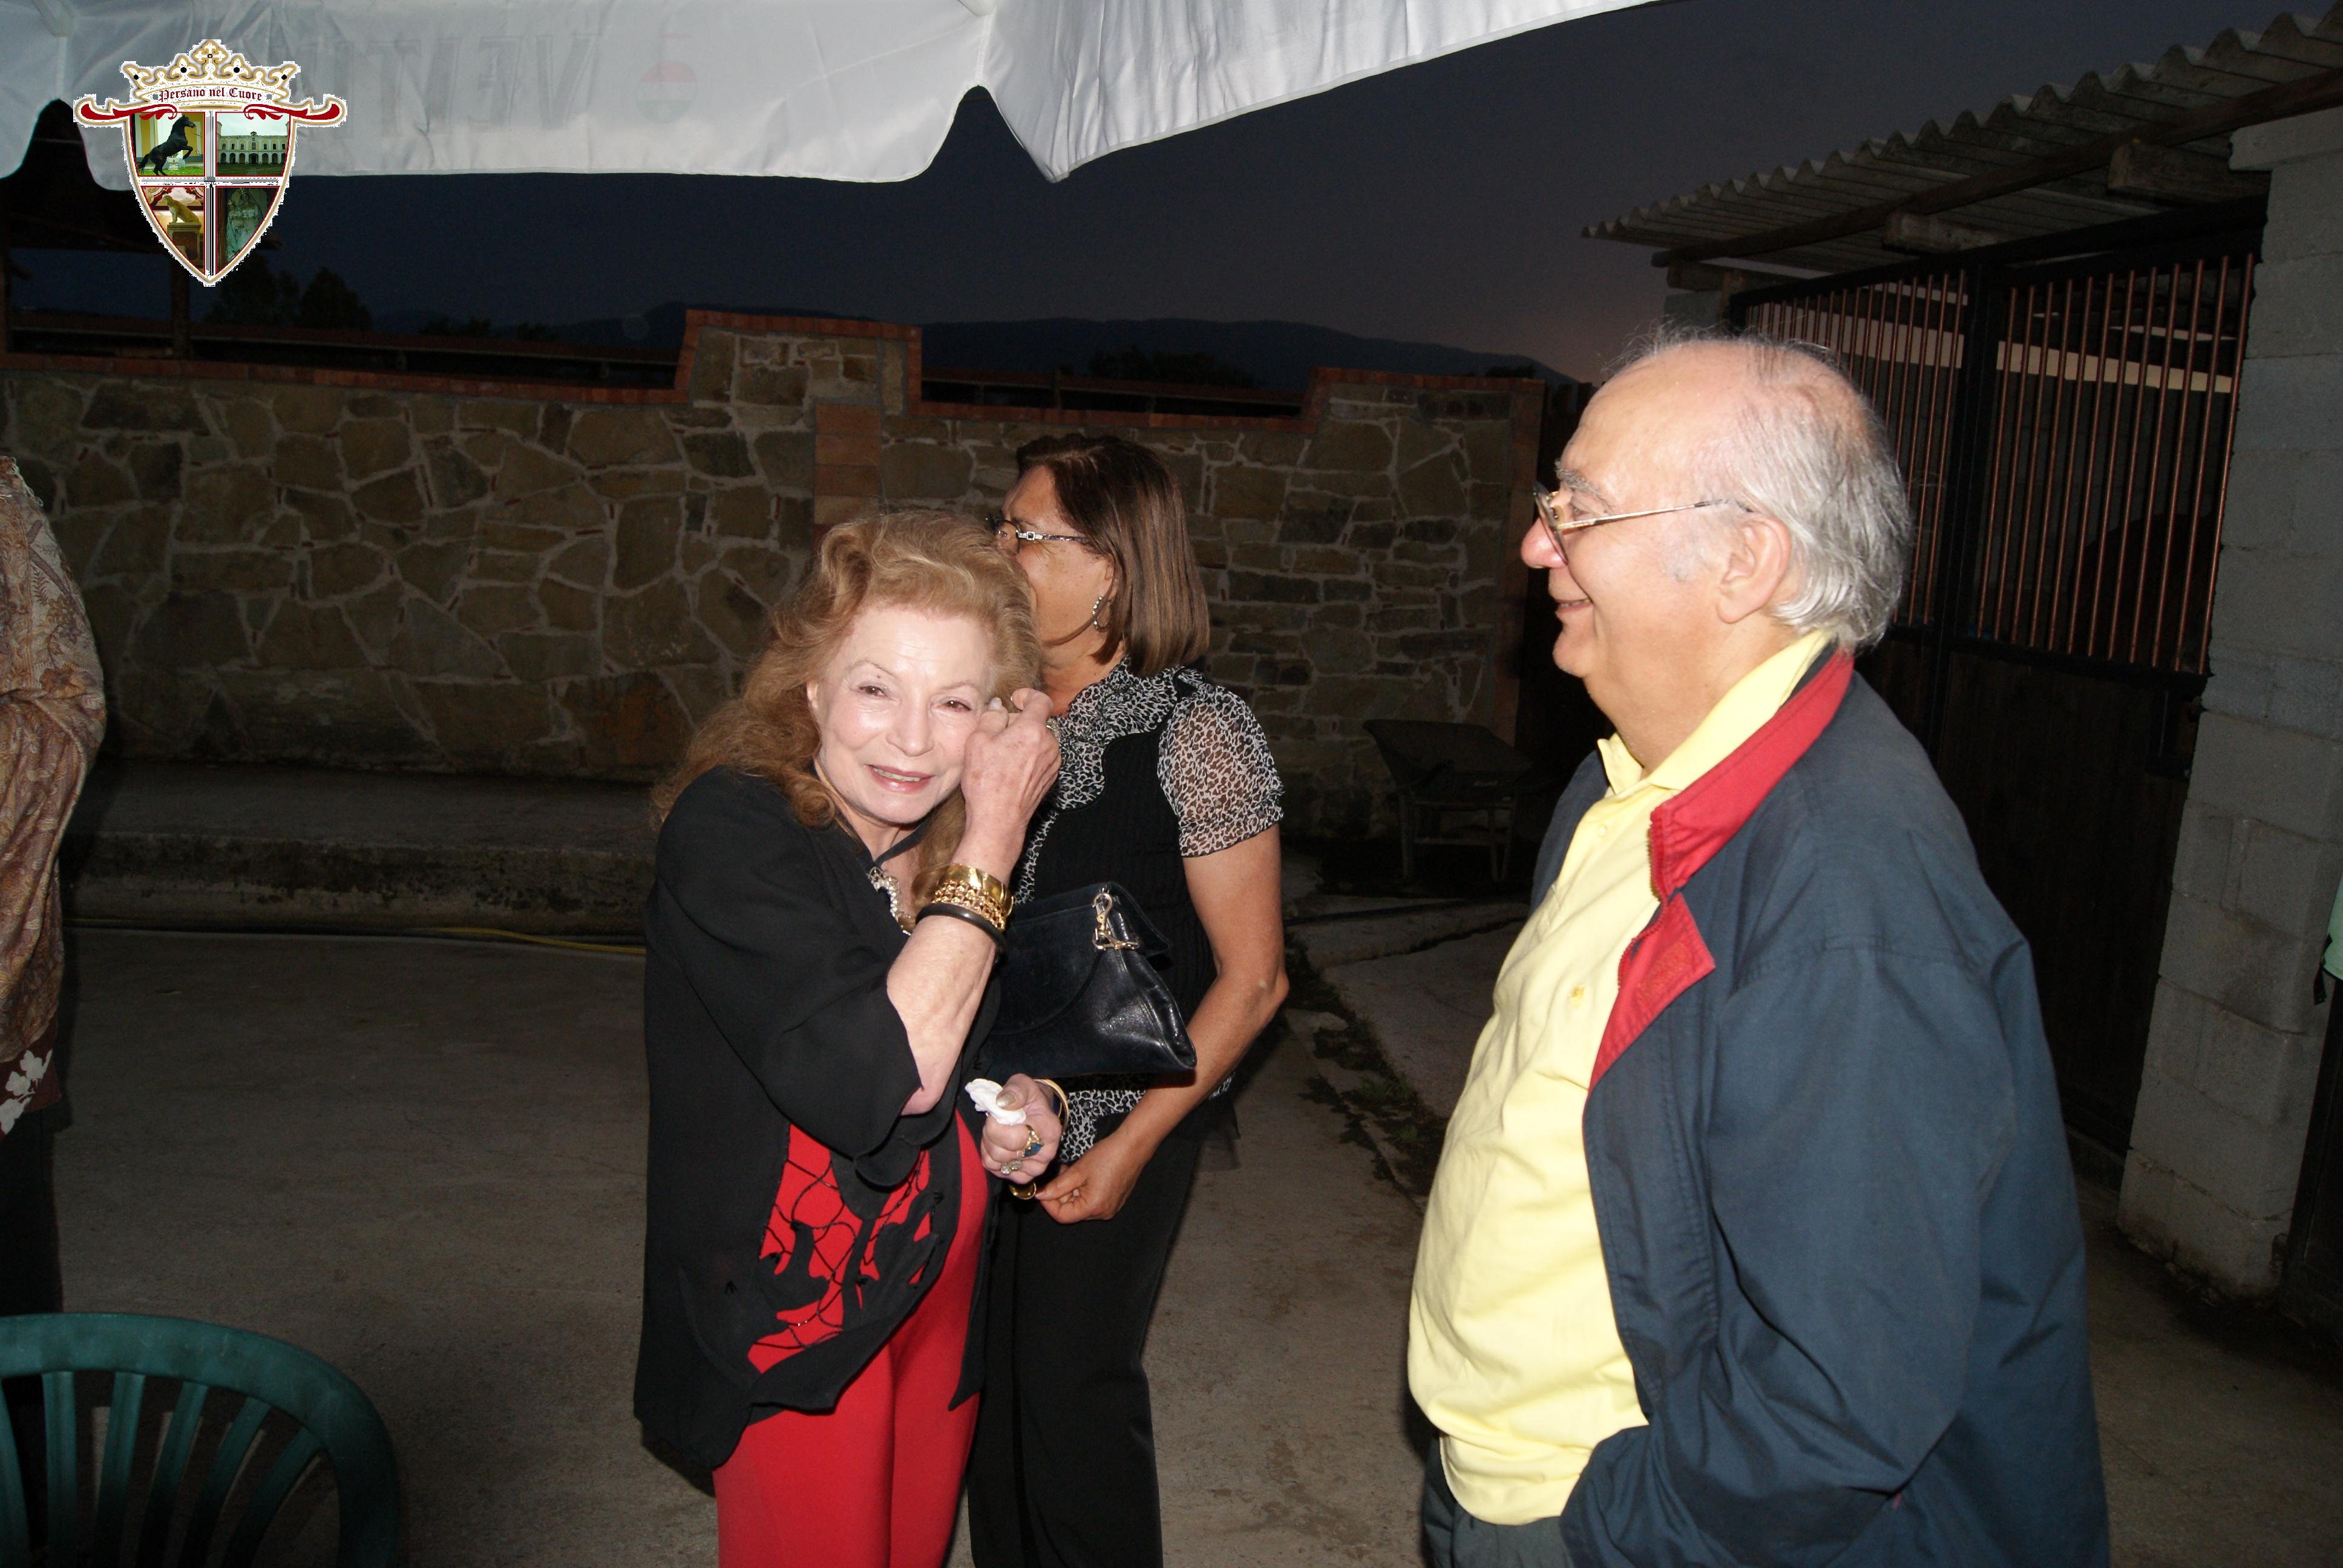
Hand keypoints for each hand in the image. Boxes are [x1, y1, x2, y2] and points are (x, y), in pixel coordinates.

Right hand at [958, 689, 1058, 868]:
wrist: (999, 819)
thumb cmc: (986, 781)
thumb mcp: (978, 741)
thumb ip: (992, 717)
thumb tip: (999, 707)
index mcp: (1032, 731)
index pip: (1040, 701)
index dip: (1027, 695)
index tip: (1016, 698)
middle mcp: (1049, 745)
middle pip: (1038, 722)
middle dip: (1019, 721)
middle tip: (997, 732)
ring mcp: (1052, 763)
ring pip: (1040, 740)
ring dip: (1024, 739)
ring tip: (1001, 754)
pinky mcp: (1050, 778)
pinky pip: (1041, 756)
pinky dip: (1029, 755)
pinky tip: (1010, 768)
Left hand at [979, 1073, 1060, 1183]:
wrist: (1035, 1113)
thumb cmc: (1029, 1099)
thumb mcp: (1023, 1084)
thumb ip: (1015, 1090)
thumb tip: (1003, 1103)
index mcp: (1049, 1130)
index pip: (1015, 1138)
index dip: (996, 1127)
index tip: (996, 1114)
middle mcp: (1046, 1153)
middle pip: (1003, 1153)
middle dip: (990, 1136)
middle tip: (994, 1122)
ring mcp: (1036, 1167)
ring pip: (996, 1163)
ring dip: (989, 1145)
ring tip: (996, 1132)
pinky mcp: (1025, 1176)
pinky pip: (996, 1171)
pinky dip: (990, 1157)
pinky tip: (998, 1144)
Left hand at [1037, 1124, 1153, 1223]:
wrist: (1133, 1147)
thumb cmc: (1107, 1156)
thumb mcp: (1078, 1171)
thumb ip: (1057, 1186)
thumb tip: (1040, 1195)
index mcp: (1093, 1207)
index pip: (1062, 1216)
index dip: (1049, 1204)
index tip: (1042, 1189)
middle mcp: (1102, 1213)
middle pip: (1072, 1211)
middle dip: (1061, 1194)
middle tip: (1060, 1173)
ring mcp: (1109, 1208)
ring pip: (1081, 1205)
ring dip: (1072, 1190)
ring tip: (1072, 1170)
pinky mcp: (1113, 1201)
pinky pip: (1091, 1201)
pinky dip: (1083, 1190)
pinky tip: (1084, 1174)